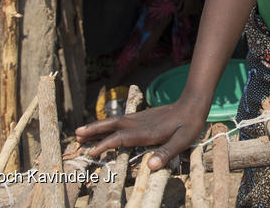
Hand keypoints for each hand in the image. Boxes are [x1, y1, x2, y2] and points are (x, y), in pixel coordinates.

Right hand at [75, 98, 206, 169]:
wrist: (193, 103)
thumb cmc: (189, 124)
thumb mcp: (182, 140)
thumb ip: (166, 152)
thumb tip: (150, 166)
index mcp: (146, 131)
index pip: (121, 138)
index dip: (106, 145)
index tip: (92, 152)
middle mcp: (139, 123)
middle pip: (112, 125)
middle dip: (94, 130)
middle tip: (76, 135)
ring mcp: (140, 119)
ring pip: (115, 122)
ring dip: (98, 126)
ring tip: (82, 131)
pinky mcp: (143, 117)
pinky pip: (121, 121)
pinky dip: (109, 125)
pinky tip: (105, 128)